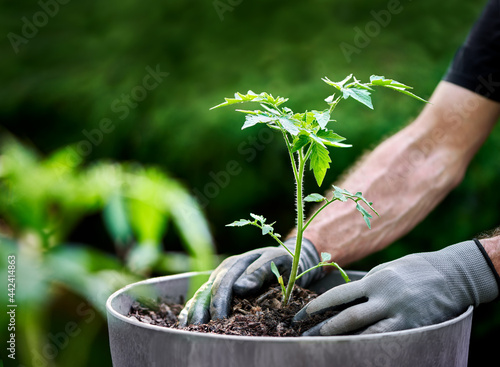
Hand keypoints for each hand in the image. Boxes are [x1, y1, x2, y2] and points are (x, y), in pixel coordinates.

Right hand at [179, 238, 320, 325]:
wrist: (287, 258)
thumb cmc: (284, 262)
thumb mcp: (277, 262)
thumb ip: (259, 272)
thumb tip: (239, 287)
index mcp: (236, 263)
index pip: (223, 284)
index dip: (220, 302)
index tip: (220, 319)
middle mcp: (223, 271)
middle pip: (207, 291)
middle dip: (202, 311)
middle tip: (202, 329)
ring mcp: (218, 279)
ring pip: (201, 295)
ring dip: (193, 312)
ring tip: (190, 329)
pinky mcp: (217, 288)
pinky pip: (201, 298)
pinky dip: (191, 309)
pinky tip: (185, 322)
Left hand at [293, 240, 498, 334]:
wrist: (453, 274)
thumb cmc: (416, 268)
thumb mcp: (388, 268)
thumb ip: (369, 283)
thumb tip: (349, 295)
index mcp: (375, 280)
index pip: (339, 295)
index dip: (318, 306)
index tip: (302, 315)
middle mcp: (384, 297)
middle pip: (348, 317)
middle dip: (325, 329)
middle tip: (308, 336)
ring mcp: (400, 314)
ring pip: (366, 333)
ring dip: (345, 342)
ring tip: (327, 348)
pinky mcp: (414, 327)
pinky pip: (388, 340)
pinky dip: (371, 347)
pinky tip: (357, 352)